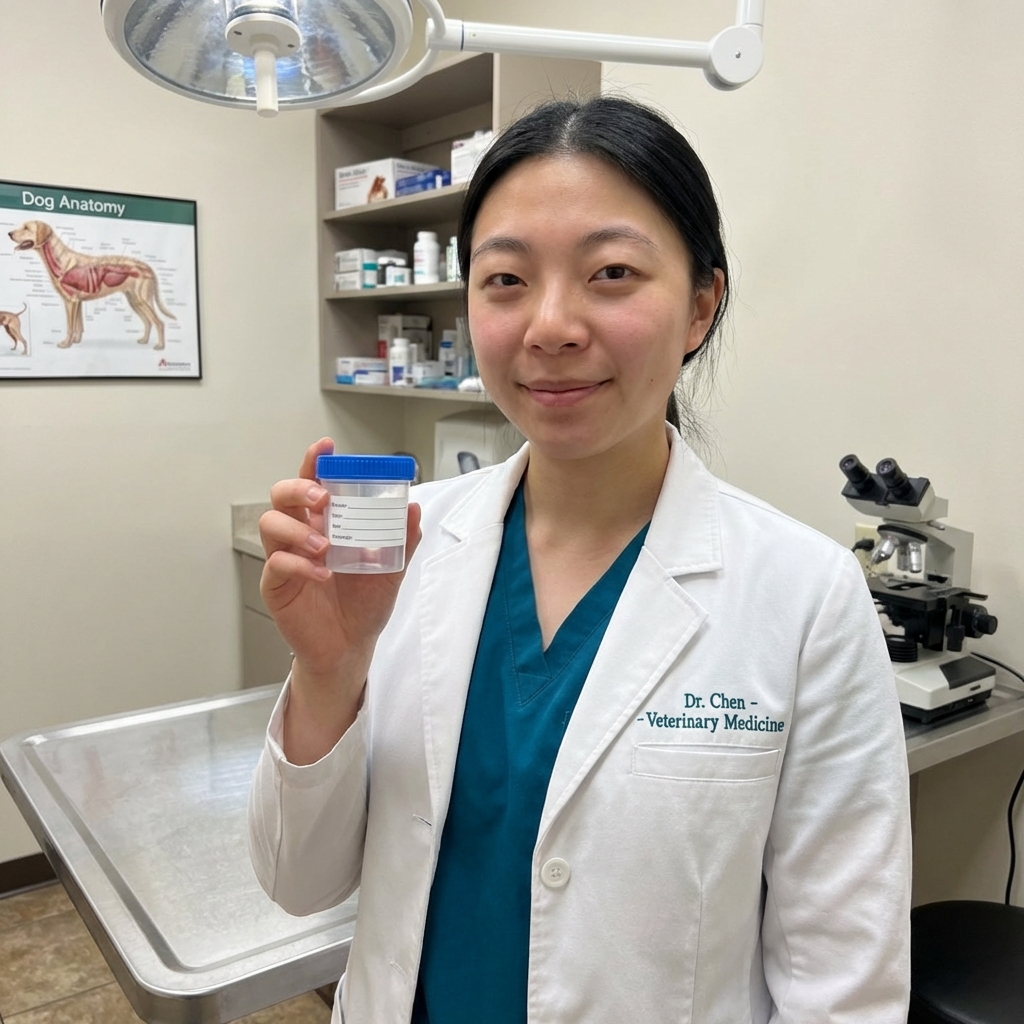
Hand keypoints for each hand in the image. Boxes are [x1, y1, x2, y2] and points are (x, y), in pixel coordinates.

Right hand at [258, 438, 420, 759]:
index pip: (313, 482)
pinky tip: (322, 574)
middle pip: (282, 495)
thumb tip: (413, 509)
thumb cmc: (364, 604)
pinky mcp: (276, 585)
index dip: (314, 462)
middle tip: (323, 499)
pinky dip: (299, 565)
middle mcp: (300, 534)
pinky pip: (276, 564)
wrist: (351, 646)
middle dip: (299, 488)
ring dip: (297, 529)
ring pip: (271, 523)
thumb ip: (401, 540)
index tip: (324, 446)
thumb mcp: (391, 569)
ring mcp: (285, 557)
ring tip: (325, 545)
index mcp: (325, 522)